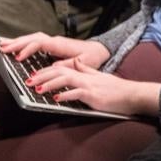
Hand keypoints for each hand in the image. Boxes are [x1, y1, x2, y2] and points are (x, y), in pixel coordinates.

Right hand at [0, 33, 110, 66]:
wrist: (99, 50)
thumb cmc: (92, 57)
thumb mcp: (84, 63)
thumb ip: (69, 65)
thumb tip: (53, 67)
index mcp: (60, 44)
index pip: (40, 43)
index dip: (28, 50)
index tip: (19, 57)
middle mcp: (55, 41)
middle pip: (32, 38)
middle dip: (17, 43)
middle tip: (2, 49)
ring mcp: (52, 42)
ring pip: (32, 38)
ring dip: (17, 42)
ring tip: (2, 46)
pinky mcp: (51, 45)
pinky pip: (35, 42)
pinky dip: (24, 44)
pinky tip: (14, 47)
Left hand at [27, 58, 156, 115]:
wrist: (132, 95)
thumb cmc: (116, 89)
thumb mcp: (99, 76)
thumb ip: (86, 69)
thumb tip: (75, 62)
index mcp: (84, 73)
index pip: (61, 69)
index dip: (46, 71)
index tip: (34, 75)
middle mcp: (85, 77)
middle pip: (60, 72)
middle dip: (42, 76)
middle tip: (28, 81)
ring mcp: (89, 86)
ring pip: (65, 80)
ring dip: (50, 84)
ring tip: (37, 89)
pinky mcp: (93, 96)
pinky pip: (77, 93)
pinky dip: (66, 95)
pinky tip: (56, 99)